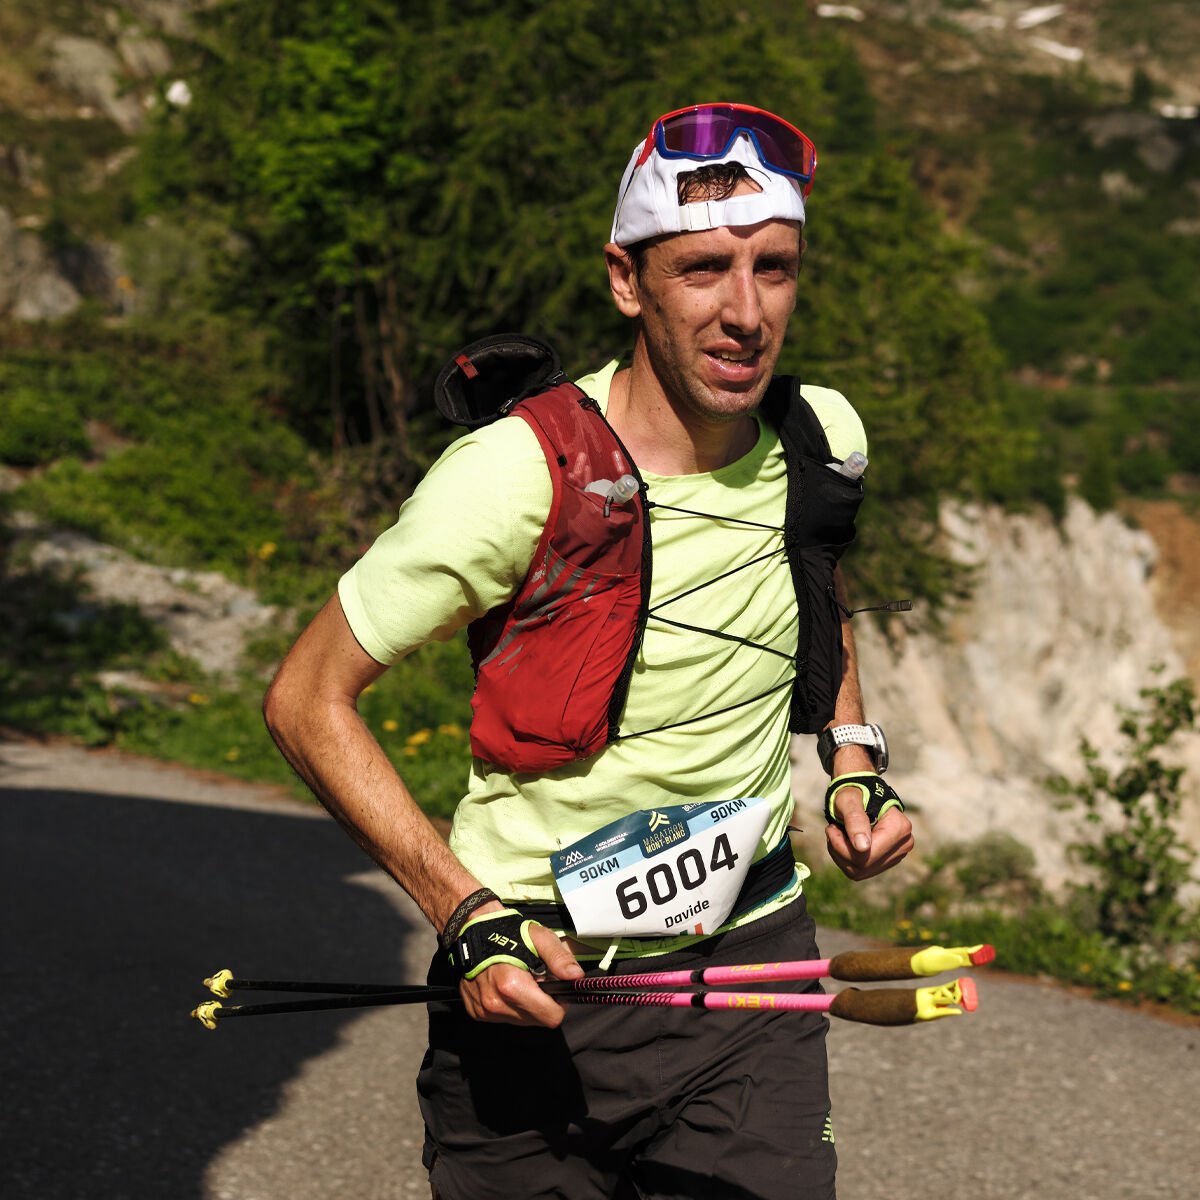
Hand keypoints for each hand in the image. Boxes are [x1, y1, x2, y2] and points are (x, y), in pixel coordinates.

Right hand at [459, 921, 583, 1027]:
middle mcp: (495, 1004)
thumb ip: (559, 958)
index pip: (550, 1017)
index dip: (559, 1003)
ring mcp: (484, 1011)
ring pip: (521, 1021)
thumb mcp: (538, 937)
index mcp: (512, 986)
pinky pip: (505, 1017)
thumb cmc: (507, 931)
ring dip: (527, 1005)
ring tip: (520, 980)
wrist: (471, 929)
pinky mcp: (476, 1013)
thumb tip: (577, 978)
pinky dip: (511, 1005)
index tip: (555, 986)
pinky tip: (506, 985)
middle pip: (537, 1021)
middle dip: (543, 1004)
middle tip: (537, 979)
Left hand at [825, 792, 913, 881]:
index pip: (865, 855)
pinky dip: (846, 859)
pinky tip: (844, 842)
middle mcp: (903, 844)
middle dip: (840, 850)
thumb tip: (863, 847)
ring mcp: (897, 855)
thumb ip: (855, 820)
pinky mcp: (888, 861)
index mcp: (899, 828)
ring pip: (860, 871)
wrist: (861, 793)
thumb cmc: (853, 793)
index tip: (831, 827)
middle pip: (863, 866)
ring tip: (838, 834)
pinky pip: (861, 871)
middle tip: (832, 830)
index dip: (841, 846)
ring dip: (841, 855)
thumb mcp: (849, 800)